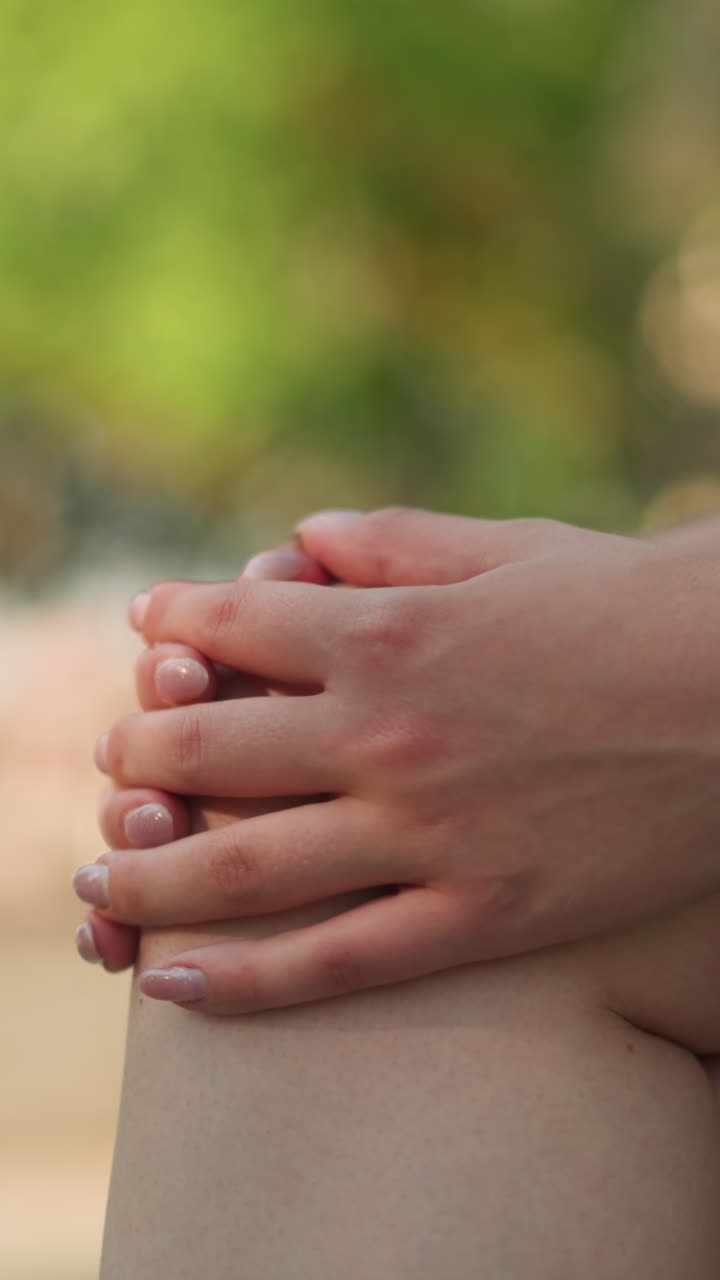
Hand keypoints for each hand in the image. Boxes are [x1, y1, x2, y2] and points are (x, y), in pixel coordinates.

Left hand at [79, 510, 552, 969]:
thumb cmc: (647, 612)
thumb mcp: (524, 548)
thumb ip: (404, 543)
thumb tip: (309, 539)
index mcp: (392, 634)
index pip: (235, 626)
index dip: (173, 622)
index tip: (146, 627)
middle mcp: (384, 736)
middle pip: (207, 751)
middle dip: (139, 753)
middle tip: (116, 762)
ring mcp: (427, 834)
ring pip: (242, 870)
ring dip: (146, 876)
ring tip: (97, 882)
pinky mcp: (482, 915)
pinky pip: (337, 961)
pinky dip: (242, 980)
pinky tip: (170, 984)